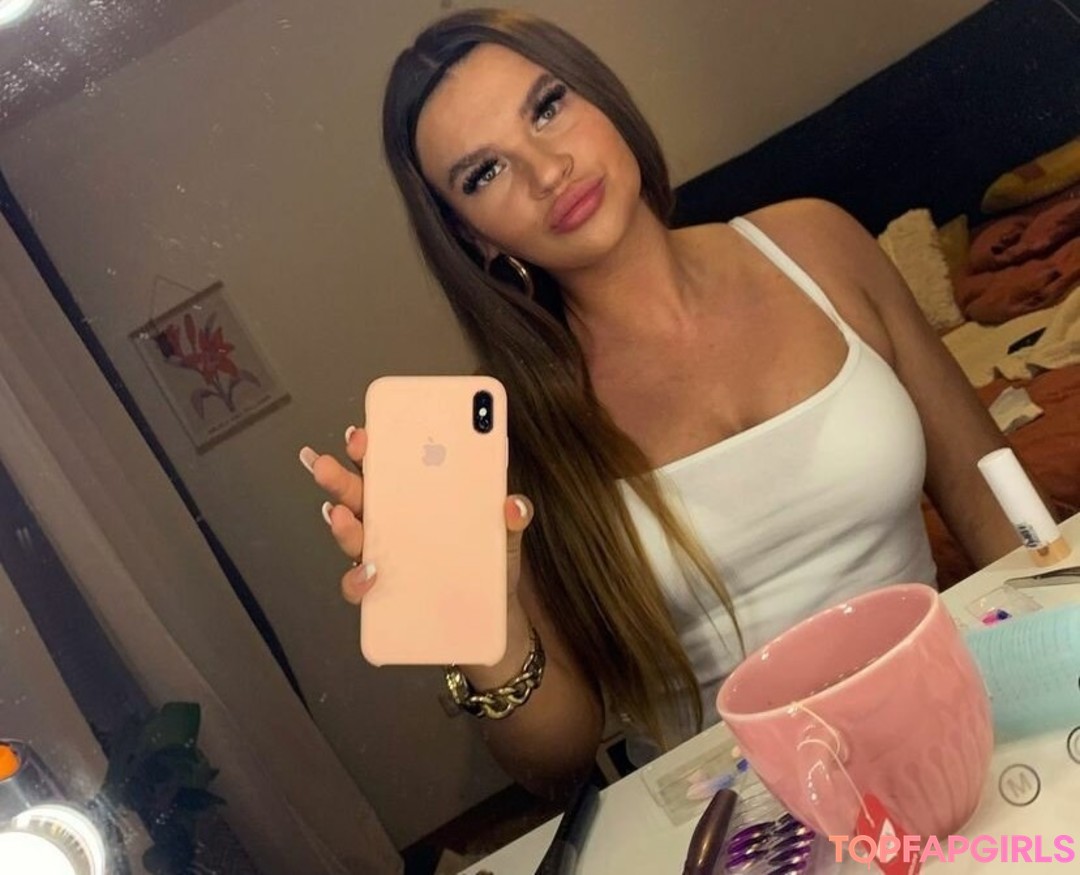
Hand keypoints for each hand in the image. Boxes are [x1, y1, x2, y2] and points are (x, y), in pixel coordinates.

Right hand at [299, 427, 533, 604]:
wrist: (487, 617)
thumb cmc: (486, 565)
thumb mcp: (504, 536)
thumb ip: (511, 518)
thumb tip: (513, 504)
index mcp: (416, 498)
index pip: (387, 467)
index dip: (369, 449)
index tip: (362, 434)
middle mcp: (391, 524)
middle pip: (358, 495)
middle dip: (339, 478)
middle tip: (325, 465)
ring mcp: (383, 557)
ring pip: (352, 536)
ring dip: (341, 524)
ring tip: (341, 515)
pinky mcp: (383, 594)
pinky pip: (360, 586)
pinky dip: (359, 579)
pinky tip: (370, 572)